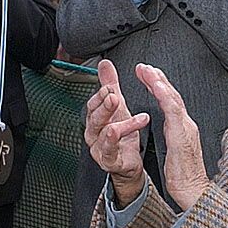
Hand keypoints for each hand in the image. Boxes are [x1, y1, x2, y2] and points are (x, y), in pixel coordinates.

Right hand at [85, 60, 147, 203]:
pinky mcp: (109, 162)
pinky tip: (120, 133)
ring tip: (134, 117)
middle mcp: (93, 134)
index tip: (110, 87)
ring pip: (104, 134)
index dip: (100, 95)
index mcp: (94, 119)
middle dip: (104, 107)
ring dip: (119, 123)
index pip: (93, 104)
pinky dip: (114, 142)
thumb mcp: (118, 106)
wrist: (128, 163)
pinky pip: (109, 152)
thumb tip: (105, 64)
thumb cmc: (122, 135)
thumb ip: (110, 85)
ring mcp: (99, 149)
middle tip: (114, 96)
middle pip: (95, 118)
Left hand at [135, 63, 210, 211]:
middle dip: (158, 78)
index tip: (149, 75)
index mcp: (183, 128)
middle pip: (172, 95)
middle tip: (145, 66)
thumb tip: (169, 126)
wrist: (193, 190)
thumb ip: (173, 135)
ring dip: (160, 82)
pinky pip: (173, 110)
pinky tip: (157, 85)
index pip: (171, 101)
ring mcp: (185, 128)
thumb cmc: (185, 175)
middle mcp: (186, 124)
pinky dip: (165, 95)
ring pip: (173, 98)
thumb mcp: (176, 149)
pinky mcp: (182, 134)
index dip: (160, 86)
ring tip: (148, 70)